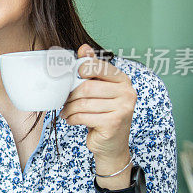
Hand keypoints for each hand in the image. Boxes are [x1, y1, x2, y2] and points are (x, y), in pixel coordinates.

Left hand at [59, 44, 136, 171]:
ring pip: (83, 103)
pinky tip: (72, 120)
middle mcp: (127, 93)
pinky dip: (73, 118)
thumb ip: (93, 68)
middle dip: (71, 95)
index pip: (99, 67)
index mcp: (123, 80)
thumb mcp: (99, 90)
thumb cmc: (103, 113)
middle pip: (87, 87)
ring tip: (67, 111)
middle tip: (65, 101)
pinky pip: (84, 116)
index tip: (74, 75)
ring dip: (69, 108)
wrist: (112, 144)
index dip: (82, 69)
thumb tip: (84, 47)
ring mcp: (123, 109)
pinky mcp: (114, 123)